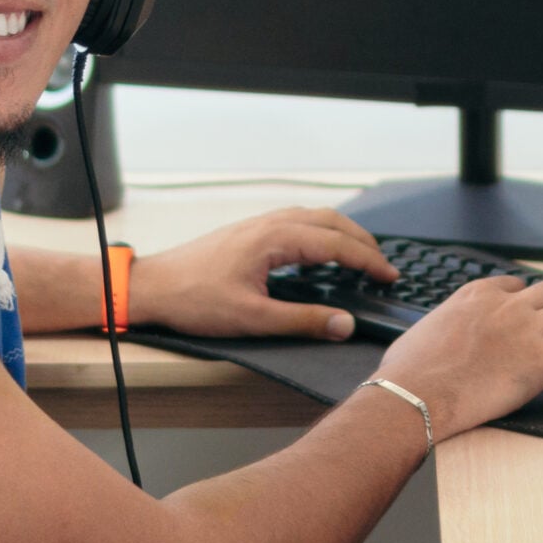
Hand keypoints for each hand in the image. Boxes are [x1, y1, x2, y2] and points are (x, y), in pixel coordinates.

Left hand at [125, 208, 398, 340]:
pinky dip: (321, 233)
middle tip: (383, 266)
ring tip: (361, 256)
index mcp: (275, 239)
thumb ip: (303, 320)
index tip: (389, 276)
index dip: (367, 260)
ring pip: (314, 218)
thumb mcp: (253, 319)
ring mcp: (258, 224)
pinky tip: (320, 252)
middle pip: (330, 221)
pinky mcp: (249, 232)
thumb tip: (346, 324)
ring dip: (342, 234)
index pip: (336, 244)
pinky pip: (297, 222)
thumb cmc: (195, 301)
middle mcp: (269, 223)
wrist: (152, 287)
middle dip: (361, 242)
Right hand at [375, 276, 542, 440]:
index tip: (540, 308)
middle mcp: (508, 306)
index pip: (517, 285)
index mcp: (477, 295)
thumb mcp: (425, 331)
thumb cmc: (410, 372)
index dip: (534, 297)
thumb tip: (441, 336)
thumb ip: (445, 325)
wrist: (415, 395)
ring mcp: (528, 331)